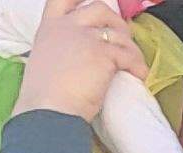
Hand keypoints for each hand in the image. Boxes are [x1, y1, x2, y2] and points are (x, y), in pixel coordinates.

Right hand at [15, 0, 147, 123]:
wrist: (48, 111)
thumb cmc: (44, 98)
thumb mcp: (44, 62)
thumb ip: (60, 51)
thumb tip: (77, 58)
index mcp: (49, 28)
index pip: (61, 0)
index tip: (90, 2)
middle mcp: (67, 26)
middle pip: (98, 7)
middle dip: (116, 20)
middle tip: (123, 38)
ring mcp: (86, 37)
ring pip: (119, 33)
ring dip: (131, 48)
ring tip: (134, 65)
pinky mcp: (104, 53)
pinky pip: (129, 54)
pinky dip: (138, 65)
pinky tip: (138, 75)